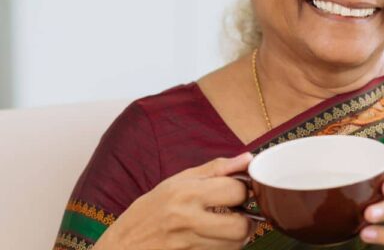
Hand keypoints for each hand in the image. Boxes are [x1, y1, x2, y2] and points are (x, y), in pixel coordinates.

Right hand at [94, 153, 254, 249]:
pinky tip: (213, 240)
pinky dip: (224, 248)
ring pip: (235, 245)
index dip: (243, 190)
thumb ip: (216, 169)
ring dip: (237, 237)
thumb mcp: (176, 181)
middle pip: (241, 226)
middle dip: (246, 220)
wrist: (120, 248)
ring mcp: (187, 244)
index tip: (237, 192)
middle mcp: (187, 219)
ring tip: (225, 228)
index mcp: (186, 193)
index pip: (236, 191)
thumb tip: (248, 158)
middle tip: (238, 215)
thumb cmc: (148, 212)